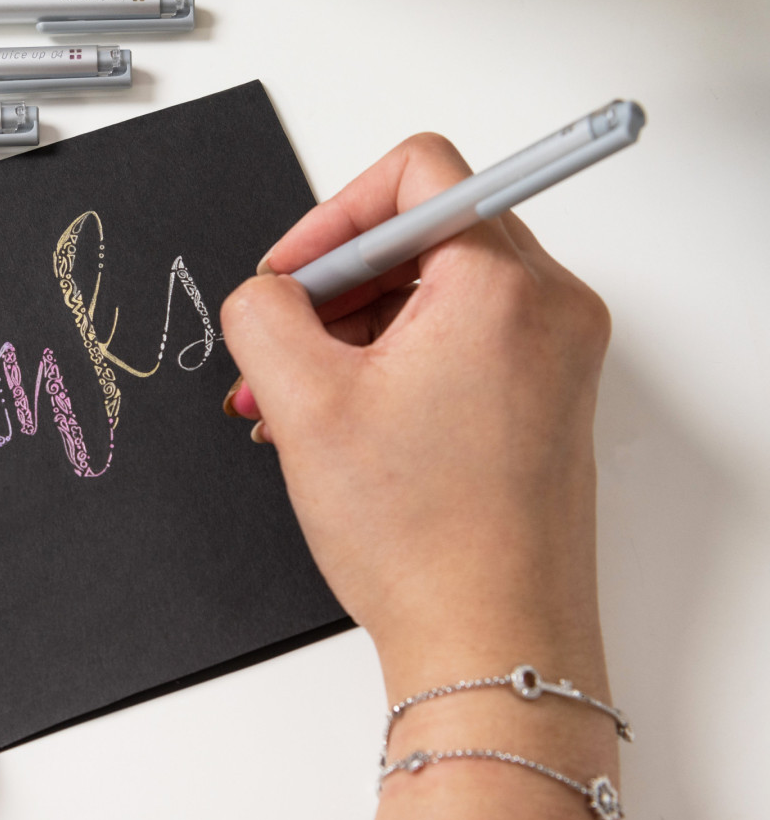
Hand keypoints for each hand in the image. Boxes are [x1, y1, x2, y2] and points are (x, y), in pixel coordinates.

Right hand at [220, 133, 612, 699]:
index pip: (417, 174)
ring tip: (290, 401)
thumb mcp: (307, 404)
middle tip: (281, 345)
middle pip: (423, 236)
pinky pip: (457, 343)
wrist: (494, 646)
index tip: (291, 275)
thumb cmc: (425, 539)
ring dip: (352, 335)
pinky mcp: (543, 397)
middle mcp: (549, 309)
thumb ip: (263, 313)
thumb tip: (266, 291)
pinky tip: (334, 420)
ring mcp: (554, 356)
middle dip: (333, 290)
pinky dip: (391, 365)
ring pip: (433, 295)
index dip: (333, 215)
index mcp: (505, 286)